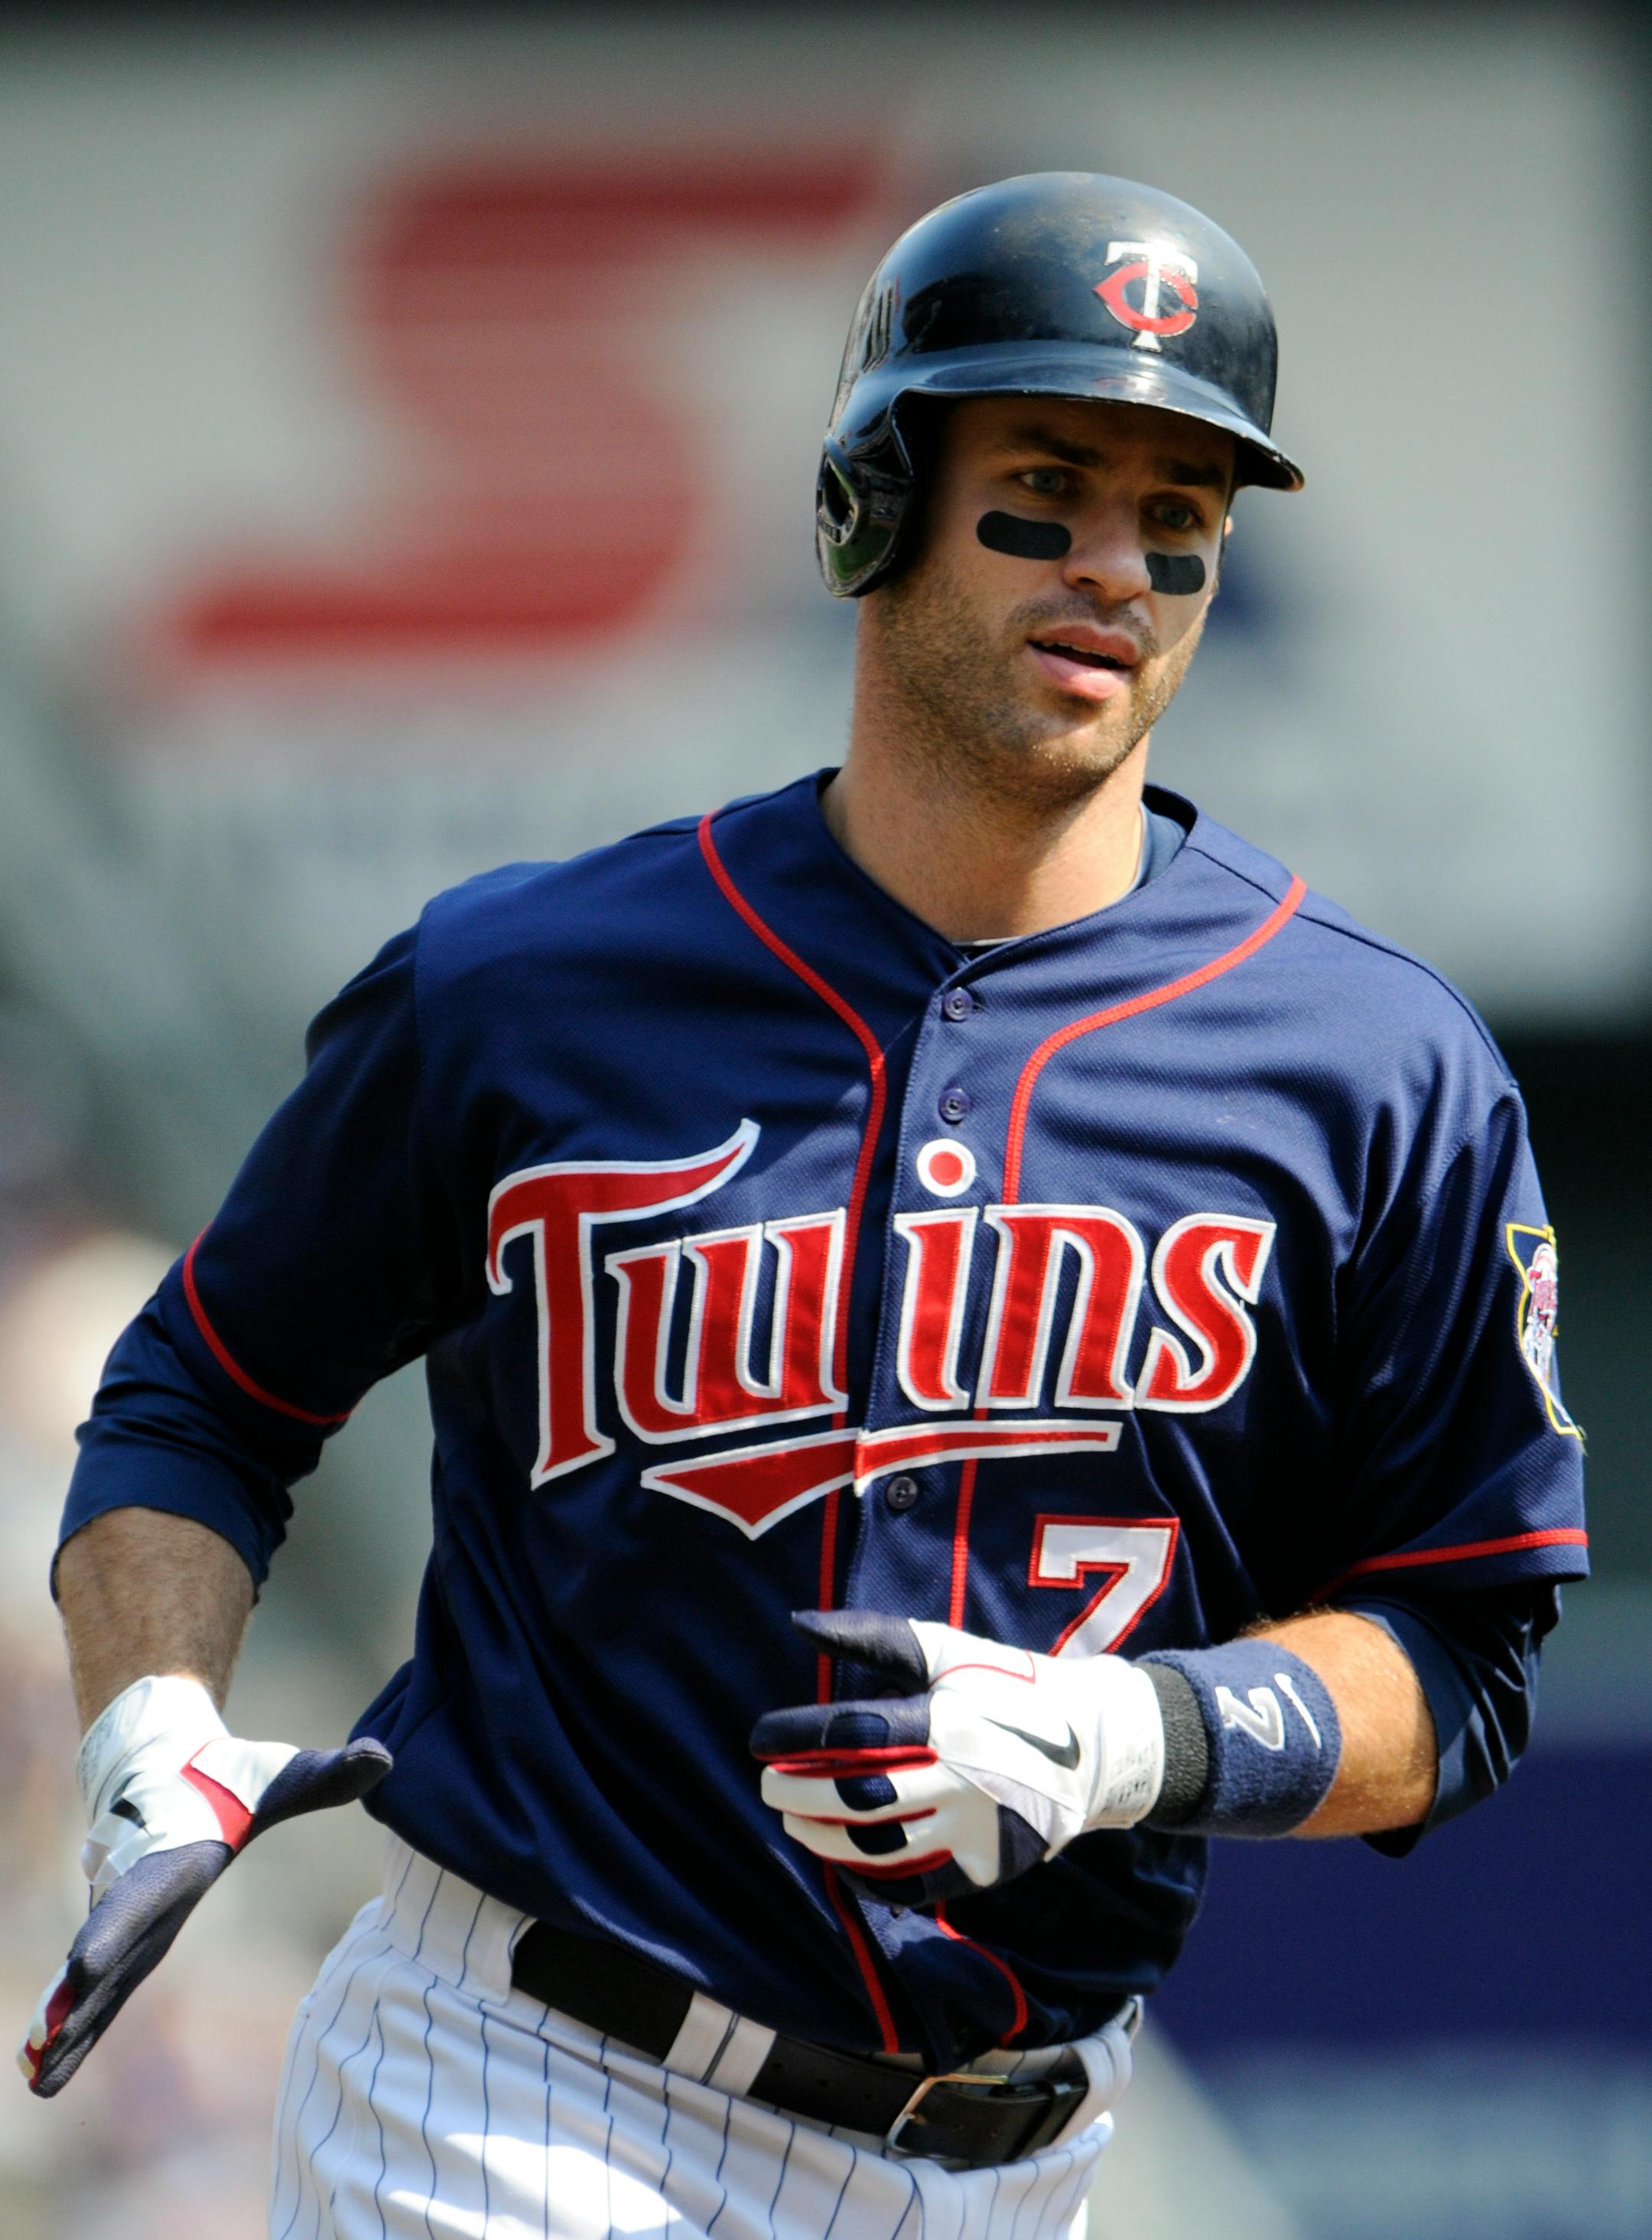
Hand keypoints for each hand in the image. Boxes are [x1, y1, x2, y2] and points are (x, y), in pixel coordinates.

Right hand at [20, 1673, 389, 2096]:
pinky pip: (94, 1994)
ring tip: (37, 2081)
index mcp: (174, 1863)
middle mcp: (139, 1897)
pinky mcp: (122, 1942)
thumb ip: (332, 1774)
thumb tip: (384, 1759)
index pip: (140, 1899)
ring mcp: (124, 1923)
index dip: (112, 1930)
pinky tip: (45, 2075)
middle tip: (40, 2048)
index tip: (82, 1966)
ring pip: (94, 1986)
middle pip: (105, 1957)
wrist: (164, 1768)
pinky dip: (70, 2030)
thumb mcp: (284, 1774)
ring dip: (67, 2032)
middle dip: (75, 2004)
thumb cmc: (232, 1778)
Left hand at [750, 1610, 1163, 1905]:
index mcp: (947, 1720)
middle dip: (798, 1794)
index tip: (758, 1738)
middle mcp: (962, 1779)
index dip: (795, 1736)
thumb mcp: (945, 1650)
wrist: (1091, 1744)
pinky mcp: (987, 1868)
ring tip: (796, 1821)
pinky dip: (868, 1880)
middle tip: (768, 1786)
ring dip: (823, 1839)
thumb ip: (872, 1636)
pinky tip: (841, 1860)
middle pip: (858, 1799)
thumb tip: (798, 1621)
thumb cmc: (1003, 1686)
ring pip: (881, 1850)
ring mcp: (976, 1831)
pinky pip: (915, 1887)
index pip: (853, 1734)